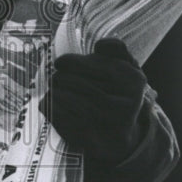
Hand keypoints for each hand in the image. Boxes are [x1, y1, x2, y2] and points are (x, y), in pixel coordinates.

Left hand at [42, 38, 146, 165]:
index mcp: (132, 81)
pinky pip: (56, 114)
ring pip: (61, 96)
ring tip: (54, 90)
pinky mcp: (86, 138)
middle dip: (60, 78)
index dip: (69, 62)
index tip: (60, 63)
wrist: (120, 136)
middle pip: (72, 81)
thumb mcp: (126, 70)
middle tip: (57, 79)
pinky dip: (49, 105)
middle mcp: (121, 104)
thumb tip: (101, 44)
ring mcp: (103, 124)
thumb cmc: (118, 94)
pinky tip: (51, 102)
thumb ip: (117, 50)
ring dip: (53, 90)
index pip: (89, 65)